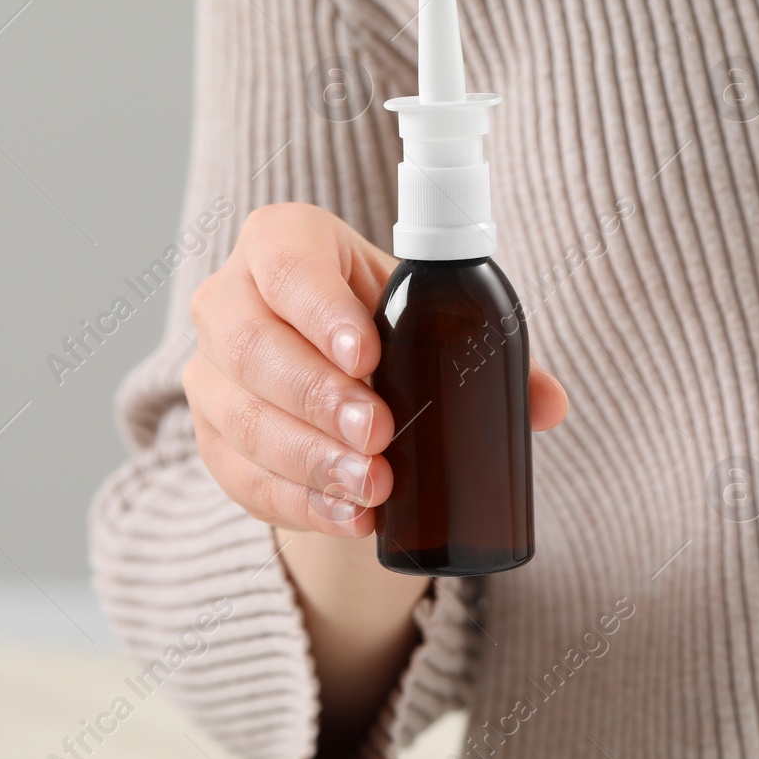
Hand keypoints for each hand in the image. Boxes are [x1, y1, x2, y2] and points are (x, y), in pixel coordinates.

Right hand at [184, 202, 568, 539]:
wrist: (337, 373)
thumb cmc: (388, 325)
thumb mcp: (429, 319)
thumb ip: (491, 353)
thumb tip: (549, 403)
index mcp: (283, 242)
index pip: (283, 260)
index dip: (319, 308)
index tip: (369, 355)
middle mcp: (230, 297)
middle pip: (251, 344)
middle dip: (317, 397)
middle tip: (379, 434)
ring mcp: (210, 370)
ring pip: (239, 415)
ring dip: (308, 458)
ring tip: (373, 486)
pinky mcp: (211, 436)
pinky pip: (238, 475)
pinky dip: (297, 501)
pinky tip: (349, 516)